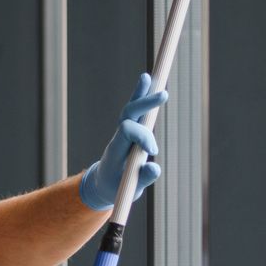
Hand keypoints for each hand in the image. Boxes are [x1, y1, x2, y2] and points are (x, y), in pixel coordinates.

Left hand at [77, 73, 167, 210]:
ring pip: (131, 109)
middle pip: (129, 114)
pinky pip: (135, 110)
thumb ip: (143, 178)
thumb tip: (154, 167)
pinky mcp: (129, 129)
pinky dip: (141, 95)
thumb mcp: (129, 188)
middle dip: (145, 104)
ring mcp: (123, 132)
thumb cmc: (117, 187)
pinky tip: (148, 79)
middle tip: (163, 95)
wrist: (103, 183)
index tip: (153, 152)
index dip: (142, 137)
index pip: (128, 132)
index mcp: (116, 151)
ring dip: (141, 94)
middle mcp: (118, 137)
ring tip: (149, 77)